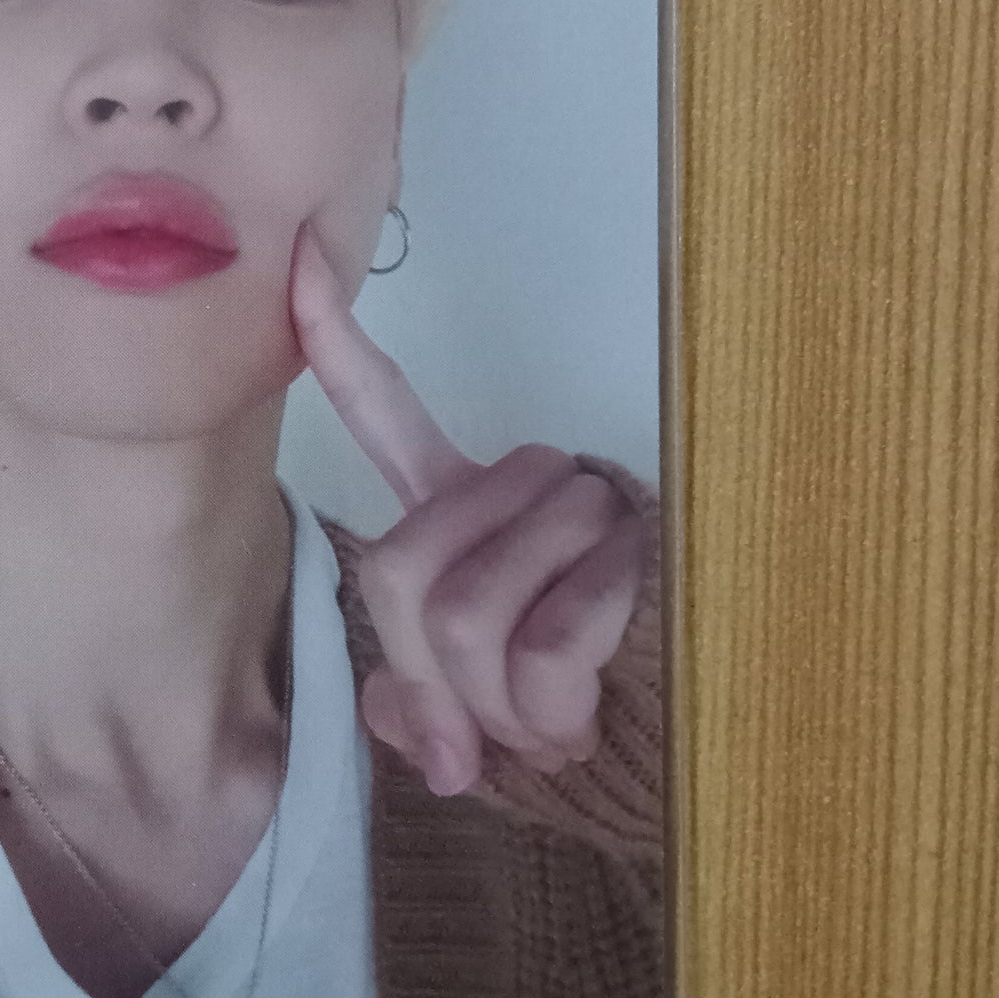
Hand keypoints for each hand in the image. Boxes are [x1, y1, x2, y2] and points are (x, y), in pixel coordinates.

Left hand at [289, 222, 648, 795]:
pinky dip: (555, 711)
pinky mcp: (635, 552)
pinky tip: (593, 711)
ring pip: (468, 619)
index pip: (388, 413)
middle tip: (491, 729)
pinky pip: (542, 649)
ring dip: (505, 712)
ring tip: (557, 718)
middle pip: (399, 572)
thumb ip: (421, 702)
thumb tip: (400, 721)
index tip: (299, 264)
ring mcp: (577, 510)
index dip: (339, 349)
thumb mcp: (481, 716)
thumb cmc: (580, 711)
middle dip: (432, 682)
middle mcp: (515, 488)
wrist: (698, 733)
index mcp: (463, 506)